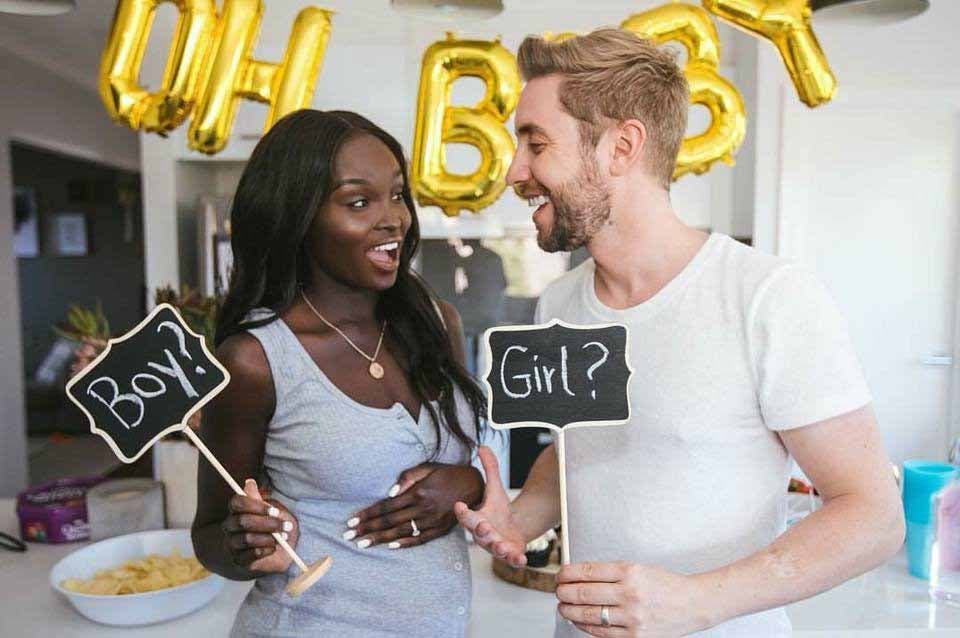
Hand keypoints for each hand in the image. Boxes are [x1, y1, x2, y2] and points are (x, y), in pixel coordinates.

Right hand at [221, 479, 298, 572]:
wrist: (276, 550)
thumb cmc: (271, 526)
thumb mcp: (269, 511)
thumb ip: (258, 498)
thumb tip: (249, 482)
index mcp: (236, 511)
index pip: (237, 502)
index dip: (256, 506)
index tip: (275, 511)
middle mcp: (230, 527)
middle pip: (243, 521)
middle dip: (268, 523)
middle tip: (287, 525)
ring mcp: (232, 544)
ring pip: (247, 539)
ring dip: (269, 537)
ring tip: (283, 537)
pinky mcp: (239, 560)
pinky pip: (250, 555)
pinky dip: (265, 550)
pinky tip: (274, 548)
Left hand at [347, 462, 483, 548]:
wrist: (474, 485)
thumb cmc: (446, 473)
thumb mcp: (426, 468)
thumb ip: (407, 479)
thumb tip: (389, 493)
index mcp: (418, 492)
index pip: (386, 506)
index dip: (367, 514)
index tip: (352, 521)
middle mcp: (423, 508)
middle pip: (389, 521)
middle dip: (367, 529)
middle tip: (349, 537)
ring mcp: (432, 521)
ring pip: (401, 532)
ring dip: (380, 539)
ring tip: (363, 544)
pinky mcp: (440, 529)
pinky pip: (419, 539)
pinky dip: (404, 543)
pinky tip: (390, 546)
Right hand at [453, 446, 527, 566]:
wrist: (513, 529)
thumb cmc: (499, 510)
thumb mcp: (495, 488)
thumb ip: (490, 468)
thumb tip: (482, 446)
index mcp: (477, 519)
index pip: (466, 516)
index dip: (462, 512)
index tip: (459, 505)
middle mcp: (484, 535)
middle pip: (479, 534)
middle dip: (481, 531)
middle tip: (484, 526)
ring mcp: (496, 546)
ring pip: (495, 549)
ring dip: (498, 547)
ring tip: (502, 546)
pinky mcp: (510, 554)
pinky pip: (512, 559)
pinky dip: (516, 560)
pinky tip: (521, 559)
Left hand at [555, 561, 711, 636]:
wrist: (693, 604)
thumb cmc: (664, 584)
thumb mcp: (638, 568)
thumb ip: (609, 572)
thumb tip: (578, 575)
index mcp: (630, 571)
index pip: (587, 571)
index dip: (567, 573)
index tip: (560, 574)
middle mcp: (630, 594)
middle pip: (583, 593)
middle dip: (563, 592)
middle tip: (557, 590)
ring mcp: (632, 617)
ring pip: (588, 615)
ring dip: (569, 610)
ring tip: (563, 605)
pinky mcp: (634, 637)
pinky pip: (600, 632)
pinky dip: (584, 625)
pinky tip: (578, 619)